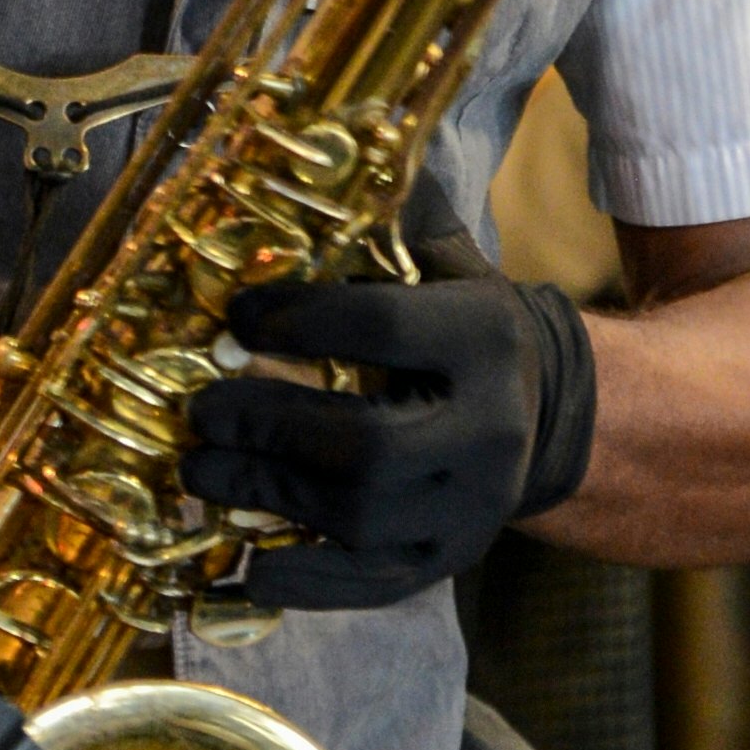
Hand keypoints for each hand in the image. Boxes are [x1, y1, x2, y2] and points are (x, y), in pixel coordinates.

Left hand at [179, 254, 599, 607]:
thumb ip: (386, 229)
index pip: (381, 327)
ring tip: (200, 469)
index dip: (297, 320)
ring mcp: (472, 509)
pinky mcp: (449, 561)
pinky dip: (303, 583)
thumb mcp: (447, 268)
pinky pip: (370, 586)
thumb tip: (312, 163)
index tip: (235, 316)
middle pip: (365, 445)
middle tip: (201, 411)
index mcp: (486, 339)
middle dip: (267, 427)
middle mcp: (491, 432)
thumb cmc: (467, 331)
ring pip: (357, 516)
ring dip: (263, 494)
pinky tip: (244, 567)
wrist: (550, 414)